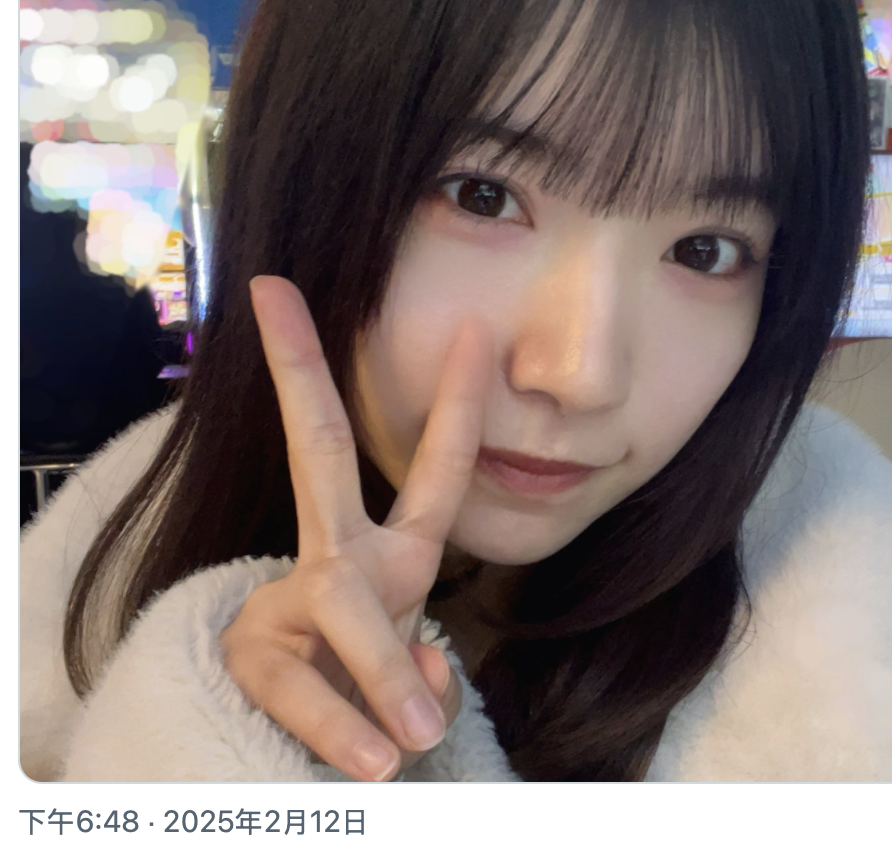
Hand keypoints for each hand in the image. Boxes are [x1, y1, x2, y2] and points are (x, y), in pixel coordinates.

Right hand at [219, 275, 490, 780]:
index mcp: (391, 554)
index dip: (458, 400)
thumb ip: (424, 674)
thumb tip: (424, 690)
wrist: (287, 768)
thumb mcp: (412, 679)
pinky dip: (346, 727)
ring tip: (406, 745)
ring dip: (379, 673)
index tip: (474, 326)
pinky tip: (377, 760)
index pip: (433, 469)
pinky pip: (305, 687)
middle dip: (301, 369)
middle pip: (319, 450)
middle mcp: (336, 558)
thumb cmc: (366, 703)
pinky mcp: (249, 653)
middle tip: (274, 290)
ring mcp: (285, 598)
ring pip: (339, 601)